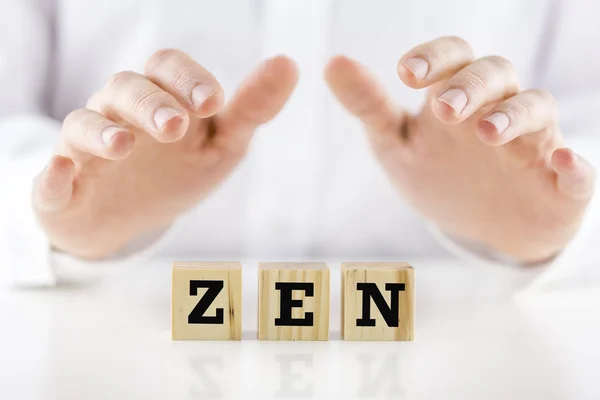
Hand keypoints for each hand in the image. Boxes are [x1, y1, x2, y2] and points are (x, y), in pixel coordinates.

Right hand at [34, 49, 297, 258]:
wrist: (130, 219)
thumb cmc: (178, 171)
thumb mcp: (221, 144)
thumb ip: (251, 109)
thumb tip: (289, 63)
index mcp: (161, 96)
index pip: (167, 67)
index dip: (188, 79)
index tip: (213, 103)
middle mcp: (119, 112)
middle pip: (127, 89)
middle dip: (151, 104)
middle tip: (175, 127)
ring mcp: (86, 148)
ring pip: (84, 123)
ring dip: (102, 132)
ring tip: (124, 146)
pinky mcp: (62, 186)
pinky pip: (50, 177)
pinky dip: (53, 175)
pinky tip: (63, 172)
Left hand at [325, 36, 594, 263]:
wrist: (479, 226)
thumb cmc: (437, 174)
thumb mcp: (394, 143)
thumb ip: (368, 105)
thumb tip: (332, 62)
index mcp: (456, 95)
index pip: (453, 58)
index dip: (434, 58)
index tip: (405, 73)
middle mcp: (498, 108)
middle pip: (496, 75)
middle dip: (471, 86)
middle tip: (443, 110)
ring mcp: (534, 143)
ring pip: (537, 110)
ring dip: (514, 116)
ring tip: (485, 132)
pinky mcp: (561, 182)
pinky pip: (577, 169)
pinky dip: (574, 164)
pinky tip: (561, 164)